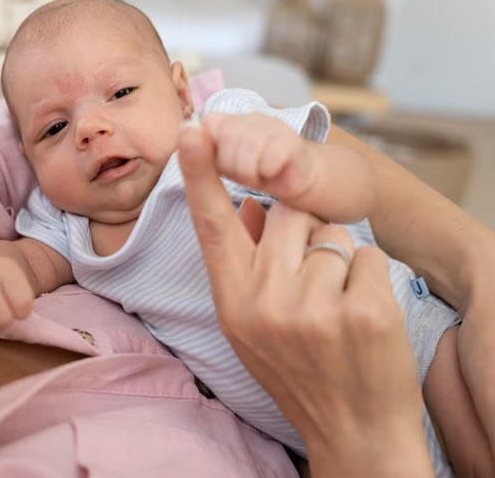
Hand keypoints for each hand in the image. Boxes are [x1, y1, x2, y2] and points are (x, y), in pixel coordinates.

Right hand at [0, 246, 34, 342]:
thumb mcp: (19, 277)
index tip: (17, 303)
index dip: (22, 312)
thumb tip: (16, 321)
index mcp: (4, 268)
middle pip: (2, 321)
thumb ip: (24, 299)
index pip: (22, 307)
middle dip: (5, 322)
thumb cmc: (1, 277)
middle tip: (1, 311)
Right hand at [177, 125, 432, 476]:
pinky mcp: (364, 313)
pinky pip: (371, 257)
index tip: (192, 132)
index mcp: (232, 302)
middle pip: (289, 214)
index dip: (201, 175)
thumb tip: (249, 205)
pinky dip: (371, 279)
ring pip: (333, 235)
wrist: (352, 431)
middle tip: (312, 283)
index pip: (212, 226)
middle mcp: (264, 303)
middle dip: (306, 232)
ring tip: (336, 307)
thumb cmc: (300, 372)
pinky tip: (362, 317)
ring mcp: (314, 310)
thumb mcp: (252, 326)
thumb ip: (247, 264)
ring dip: (341, 261)